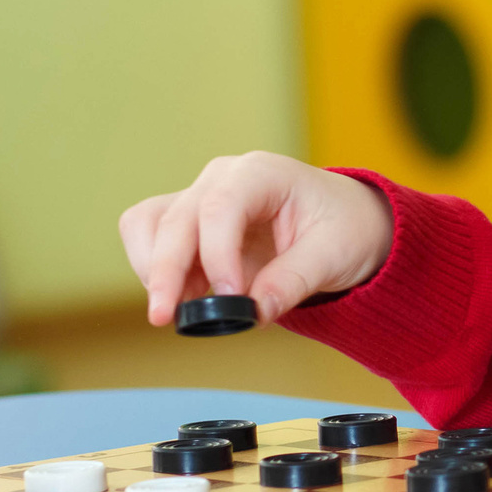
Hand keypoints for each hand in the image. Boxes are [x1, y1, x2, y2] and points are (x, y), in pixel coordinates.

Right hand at [117, 154, 392, 327]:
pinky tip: (186, 301)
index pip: (221, 207)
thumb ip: (293, 281)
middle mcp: (222, 179)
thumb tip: (255, 312)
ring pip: (148, 225)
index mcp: (262, 173)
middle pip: (174, 219)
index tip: (228, 298)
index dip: (216, 254)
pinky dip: (157, 275)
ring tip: (183, 310)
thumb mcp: (334, 254)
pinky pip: (151, 243)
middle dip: (165, 270)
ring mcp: (200, 198)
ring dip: (154, 270)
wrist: (344, 222)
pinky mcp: (189, 225)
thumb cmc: (343, 227)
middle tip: (167, 318)